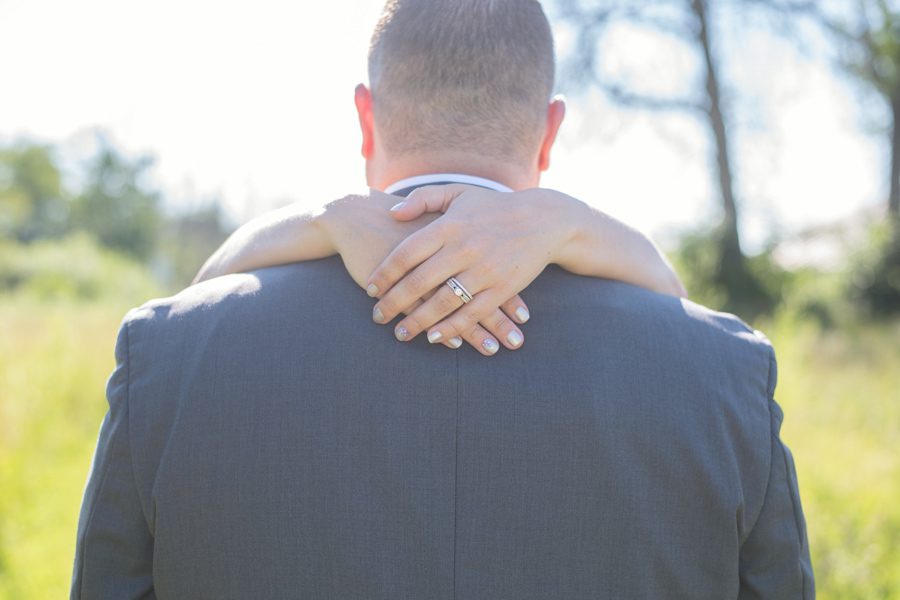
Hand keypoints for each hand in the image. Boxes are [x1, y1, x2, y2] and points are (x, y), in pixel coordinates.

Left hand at [321, 191, 533, 353]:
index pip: (406, 253)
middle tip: (377, 317)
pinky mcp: (502, 289)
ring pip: (442, 303)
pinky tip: (433, 337)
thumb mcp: (458, 193)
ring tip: (400, 333)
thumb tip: (392, 213)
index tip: (371, 288)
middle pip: (418, 282)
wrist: (544, 219)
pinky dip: (451, 329)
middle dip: (393, 303)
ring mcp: (484, 271)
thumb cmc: (494, 206)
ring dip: (418, 322)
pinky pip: (471, 314)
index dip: (385, 274)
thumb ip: (423, 199)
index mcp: (449, 225)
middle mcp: (463, 249)